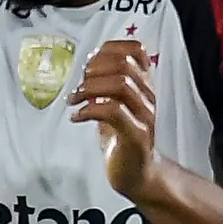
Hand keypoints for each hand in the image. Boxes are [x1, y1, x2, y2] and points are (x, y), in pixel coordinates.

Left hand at [65, 35, 161, 200]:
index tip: (88, 63)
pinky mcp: (136, 135)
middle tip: (78, 84)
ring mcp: (144, 115)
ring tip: (74, 100)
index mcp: (143, 85)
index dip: (108, 49)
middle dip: (94, 69)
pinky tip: (77, 117)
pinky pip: (113, 112)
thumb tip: (89, 62)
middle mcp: (148, 96)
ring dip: (89, 88)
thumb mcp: (113, 103)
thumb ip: (105, 83)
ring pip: (120, 85)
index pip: (135, 50)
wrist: (137, 174)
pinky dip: (89, 110)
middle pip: (124, 64)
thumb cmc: (122, 139)